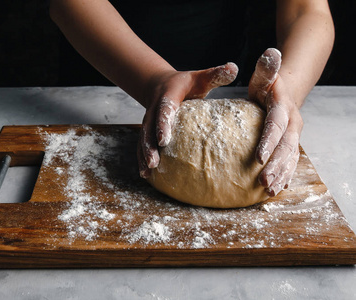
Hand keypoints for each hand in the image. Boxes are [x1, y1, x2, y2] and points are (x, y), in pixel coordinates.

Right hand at [138, 63, 238, 177]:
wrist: (159, 84)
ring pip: (143, 139)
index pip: (164, 111)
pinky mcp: (147, 131)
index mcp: (167, 97)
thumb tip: (234, 67)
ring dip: (144, 155)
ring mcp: (148, 122)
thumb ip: (215, 74)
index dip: (163, 125)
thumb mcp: (199, 77)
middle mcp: (153, 110)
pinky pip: (142, 145)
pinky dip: (142, 158)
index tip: (164, 140)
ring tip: (148, 172)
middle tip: (154, 162)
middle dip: (150, 146)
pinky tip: (145, 174)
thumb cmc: (185, 83)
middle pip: (149, 129)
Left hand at [249, 48, 303, 195]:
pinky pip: (290, 162)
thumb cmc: (268, 85)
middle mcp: (293, 124)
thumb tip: (271, 52)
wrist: (286, 91)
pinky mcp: (291, 144)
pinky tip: (278, 189)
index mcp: (283, 108)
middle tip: (263, 182)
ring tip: (269, 191)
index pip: (276, 126)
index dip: (269, 142)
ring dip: (281, 175)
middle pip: (286, 148)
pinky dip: (285, 175)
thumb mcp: (264, 76)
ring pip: (290, 158)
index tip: (257, 158)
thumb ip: (266, 68)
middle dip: (276, 166)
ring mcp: (294, 136)